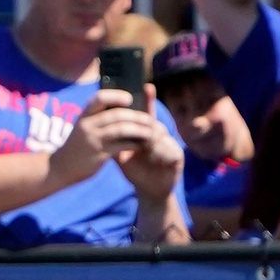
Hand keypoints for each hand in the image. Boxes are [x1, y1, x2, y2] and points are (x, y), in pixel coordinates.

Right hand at [47, 88, 155, 187]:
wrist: (59, 168)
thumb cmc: (76, 145)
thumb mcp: (82, 127)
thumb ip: (97, 118)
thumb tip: (122, 108)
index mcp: (84, 115)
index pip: (100, 98)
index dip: (116, 96)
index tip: (130, 98)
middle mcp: (88, 125)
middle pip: (116, 115)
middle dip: (136, 116)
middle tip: (150, 118)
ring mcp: (93, 140)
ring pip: (121, 130)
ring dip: (139, 129)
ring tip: (150, 131)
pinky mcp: (99, 155)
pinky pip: (121, 146)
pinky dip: (134, 144)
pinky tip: (141, 144)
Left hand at [114, 85, 184, 202]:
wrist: (149, 193)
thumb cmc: (136, 172)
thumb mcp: (122, 155)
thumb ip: (116, 141)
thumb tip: (101, 126)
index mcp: (148, 133)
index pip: (147, 114)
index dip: (148, 100)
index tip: (147, 86)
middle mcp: (161, 135)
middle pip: (154, 125)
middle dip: (146, 132)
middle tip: (142, 141)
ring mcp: (171, 144)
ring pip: (162, 138)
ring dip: (153, 146)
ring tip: (148, 153)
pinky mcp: (178, 156)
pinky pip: (170, 151)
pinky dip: (161, 156)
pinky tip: (157, 161)